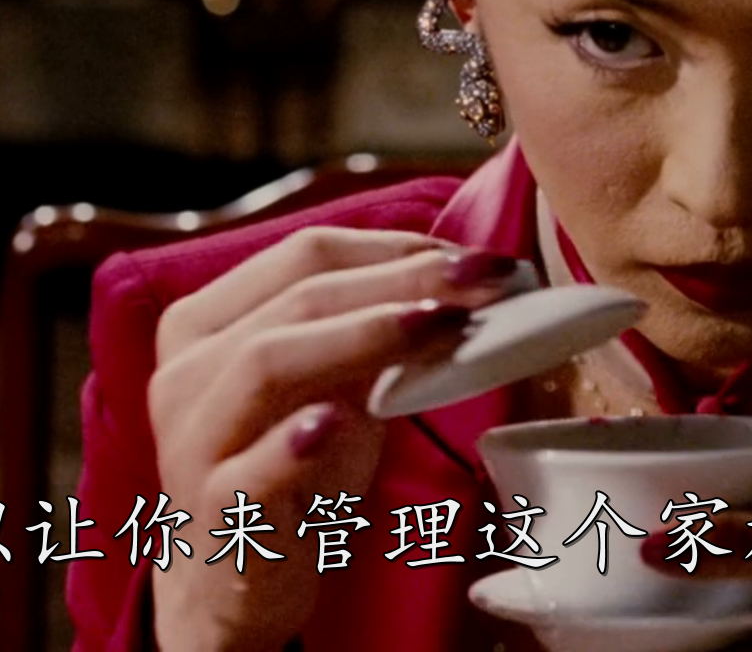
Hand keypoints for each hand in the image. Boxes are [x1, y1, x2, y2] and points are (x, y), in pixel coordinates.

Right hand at [148, 228, 518, 651]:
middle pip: (299, 296)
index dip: (397, 248)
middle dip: (403, 281)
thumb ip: (375, 328)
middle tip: (486, 281)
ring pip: (267, 360)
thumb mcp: (334, 383)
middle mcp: (188, 370)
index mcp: (209, 320)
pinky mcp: (215, 515)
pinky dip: (294, 442)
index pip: (306, 254)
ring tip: (440, 324)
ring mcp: (194, 442)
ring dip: (365, 335)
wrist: (234, 581)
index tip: (474, 259)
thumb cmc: (295, 465)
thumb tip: (467, 276)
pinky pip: (249, 470)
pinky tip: (338, 421)